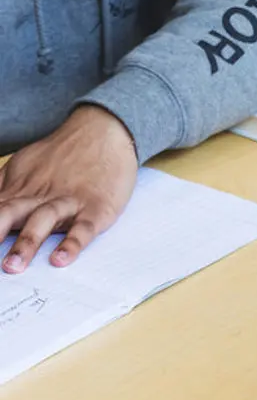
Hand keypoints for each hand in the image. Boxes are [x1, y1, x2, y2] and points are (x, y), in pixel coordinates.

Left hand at [0, 105, 137, 273]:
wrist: (102, 132)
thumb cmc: (65, 153)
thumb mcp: (25, 164)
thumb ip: (4, 184)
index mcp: (21, 185)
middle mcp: (40, 193)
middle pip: (11, 213)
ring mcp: (68, 200)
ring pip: (43, 221)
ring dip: (26, 244)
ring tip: (13, 267)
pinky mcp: (95, 208)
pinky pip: (82, 228)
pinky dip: (72, 244)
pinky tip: (61, 259)